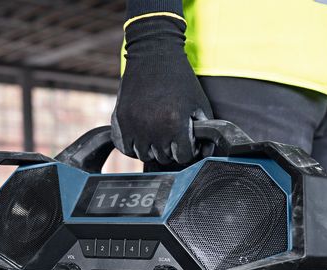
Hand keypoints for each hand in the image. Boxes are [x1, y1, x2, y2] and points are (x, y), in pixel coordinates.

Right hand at [111, 15, 212, 164]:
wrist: (153, 55)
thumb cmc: (180, 79)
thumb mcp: (199, 104)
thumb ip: (204, 131)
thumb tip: (206, 152)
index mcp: (175, 124)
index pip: (183, 156)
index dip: (188, 149)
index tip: (187, 139)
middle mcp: (153, 128)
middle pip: (164, 158)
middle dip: (171, 149)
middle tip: (172, 132)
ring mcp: (134, 126)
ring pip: (144, 156)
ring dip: (153, 149)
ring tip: (158, 133)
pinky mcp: (120, 121)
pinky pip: (126, 148)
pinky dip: (134, 146)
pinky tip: (142, 135)